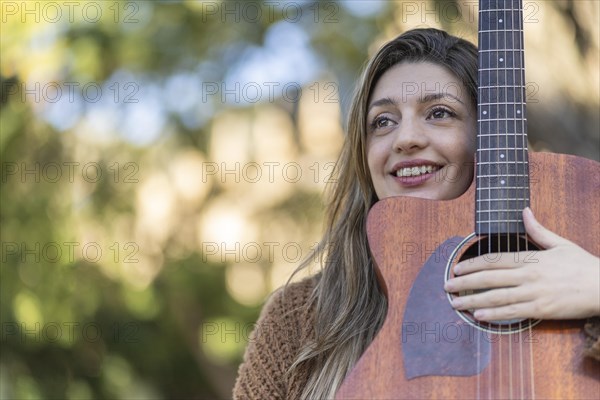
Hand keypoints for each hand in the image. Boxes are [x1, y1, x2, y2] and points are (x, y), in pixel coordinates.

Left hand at [444, 207, 599, 320]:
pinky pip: (513, 312)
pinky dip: (494, 314)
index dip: (473, 264)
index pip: (494, 260)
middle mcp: (528, 276)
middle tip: (447, 285)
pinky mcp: (541, 310)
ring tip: (455, 303)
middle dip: (465, 282)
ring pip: (497, 297)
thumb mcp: (560, 243)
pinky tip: (478, 315)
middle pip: (490, 278)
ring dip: (473, 300)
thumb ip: (538, 230)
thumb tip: (525, 211)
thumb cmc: (582, 266)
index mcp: (531, 258)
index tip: (457, 268)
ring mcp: (534, 293)